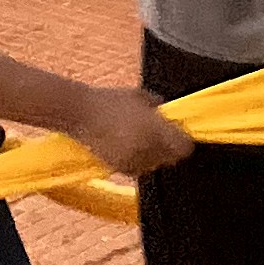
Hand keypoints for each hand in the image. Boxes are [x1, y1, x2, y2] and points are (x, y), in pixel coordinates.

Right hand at [65, 82, 193, 178]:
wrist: (79, 113)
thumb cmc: (108, 100)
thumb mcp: (139, 95)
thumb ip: (158, 106)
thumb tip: (169, 114)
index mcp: (154, 129)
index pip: (184, 147)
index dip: (183, 140)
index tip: (180, 134)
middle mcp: (147, 149)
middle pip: (172, 158)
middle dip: (169, 147)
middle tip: (159, 134)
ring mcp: (134, 161)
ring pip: (155, 164)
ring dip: (154, 154)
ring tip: (140, 138)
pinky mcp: (121, 169)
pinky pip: (139, 168)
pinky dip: (138, 160)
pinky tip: (127, 146)